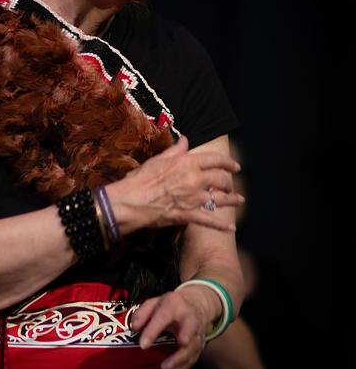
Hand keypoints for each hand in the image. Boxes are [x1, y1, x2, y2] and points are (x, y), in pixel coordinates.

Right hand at [107, 135, 243, 234]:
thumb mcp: (158, 159)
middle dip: (228, 182)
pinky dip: (222, 226)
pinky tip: (231, 228)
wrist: (131, 201)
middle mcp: (194, 180)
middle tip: (230, 183)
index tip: (235, 166)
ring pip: (220, 199)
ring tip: (239, 200)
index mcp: (187, 163)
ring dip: (232, 200)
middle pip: (221, 179)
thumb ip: (175, 150)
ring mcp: (193, 199)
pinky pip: (209, 221)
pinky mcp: (188, 215)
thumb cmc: (141, 179)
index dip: (228, 163)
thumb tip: (185, 140)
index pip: (214, 160)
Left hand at [130, 283, 217, 368]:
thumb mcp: (155, 302)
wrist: (198, 303)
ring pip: (192, 351)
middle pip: (187, 336)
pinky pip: (193, 360)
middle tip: (163, 365)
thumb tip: (134, 328)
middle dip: (178, 352)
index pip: (163, 317)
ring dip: (179, 365)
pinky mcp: (200, 345)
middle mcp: (189, 319)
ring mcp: (197, 333)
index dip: (153, 331)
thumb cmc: (172, 304)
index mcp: (173, 305)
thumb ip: (143, 313)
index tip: (143, 345)